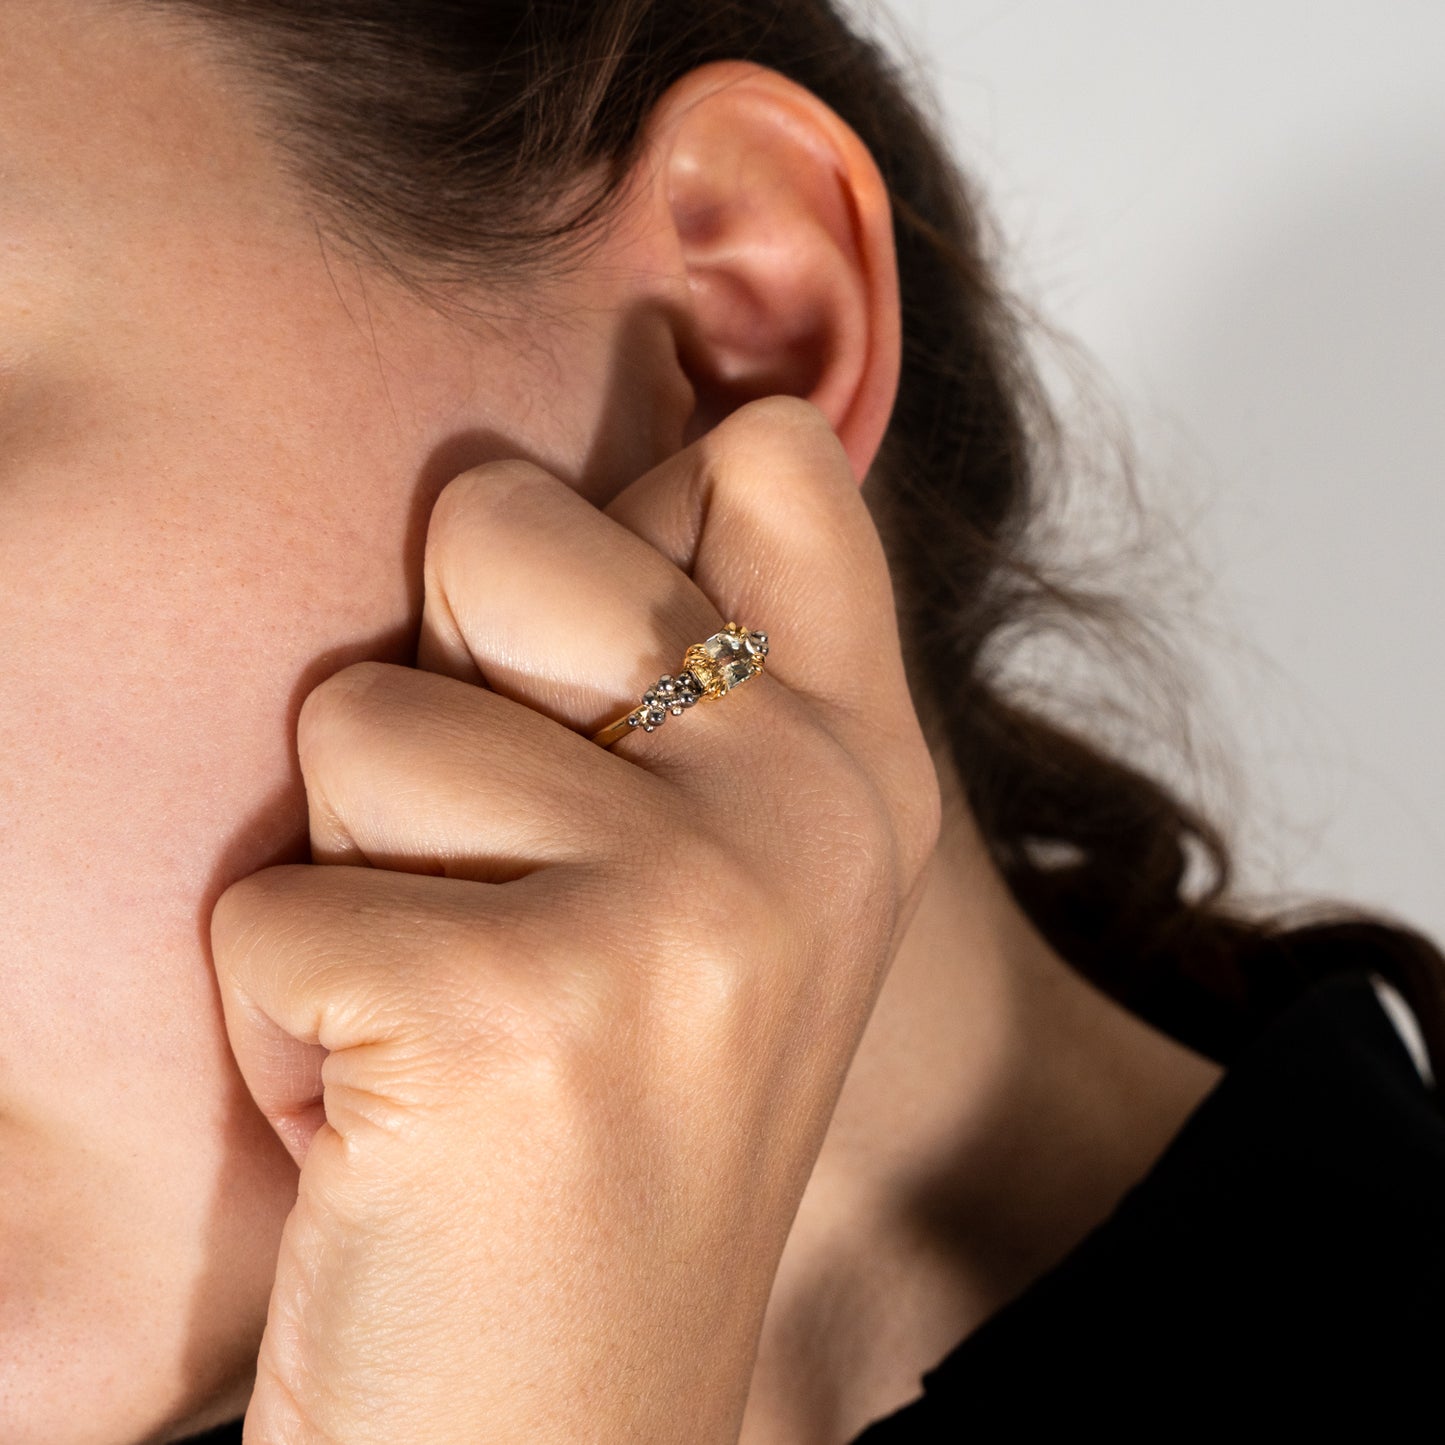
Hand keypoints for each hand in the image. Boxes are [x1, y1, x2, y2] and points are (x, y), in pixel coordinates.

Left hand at [211, 396, 942, 1442]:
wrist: (564, 1426)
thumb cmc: (603, 1134)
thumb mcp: (712, 880)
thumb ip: (698, 666)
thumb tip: (678, 417)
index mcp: (856, 766)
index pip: (769, 459)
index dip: (628, 516)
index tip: (595, 669)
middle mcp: (805, 808)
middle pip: (503, 531)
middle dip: (442, 699)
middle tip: (503, 882)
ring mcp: (688, 902)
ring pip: (361, 724)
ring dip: (359, 886)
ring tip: (451, 1021)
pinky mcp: (525, 1002)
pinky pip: (280, 906)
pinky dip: (290, 1022)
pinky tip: (402, 1115)